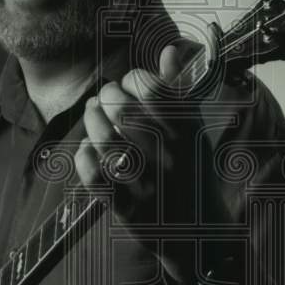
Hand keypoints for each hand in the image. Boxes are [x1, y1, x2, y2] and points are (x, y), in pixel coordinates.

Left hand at [75, 42, 207, 284]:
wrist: (200, 235)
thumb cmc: (192, 173)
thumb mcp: (194, 132)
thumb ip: (179, 91)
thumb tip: (169, 49)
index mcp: (188, 133)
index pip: (152, 89)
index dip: (133, 79)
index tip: (130, 83)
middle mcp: (169, 157)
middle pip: (122, 111)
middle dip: (107, 97)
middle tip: (105, 98)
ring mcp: (147, 184)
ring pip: (104, 140)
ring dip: (91, 121)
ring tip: (93, 115)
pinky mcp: (127, 210)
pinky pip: (93, 175)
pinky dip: (84, 156)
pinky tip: (88, 149)